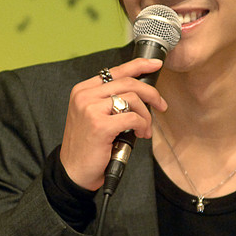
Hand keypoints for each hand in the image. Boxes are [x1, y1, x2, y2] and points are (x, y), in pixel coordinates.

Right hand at [59, 57, 166, 190]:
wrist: (74, 171)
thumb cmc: (88, 145)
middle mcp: (85, 96)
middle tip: (161, 105)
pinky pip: (132, 118)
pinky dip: (142, 125)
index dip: (139, 65)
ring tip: (145, 129)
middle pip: (128, 83)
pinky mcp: (100, 125)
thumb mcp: (94, 115)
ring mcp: (90, 109)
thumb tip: (140, 92)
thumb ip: (110, 100)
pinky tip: (140, 134)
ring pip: (132, 99)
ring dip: (146, 115)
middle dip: (151, 94)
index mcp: (83, 90)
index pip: (115, 71)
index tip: (155, 65)